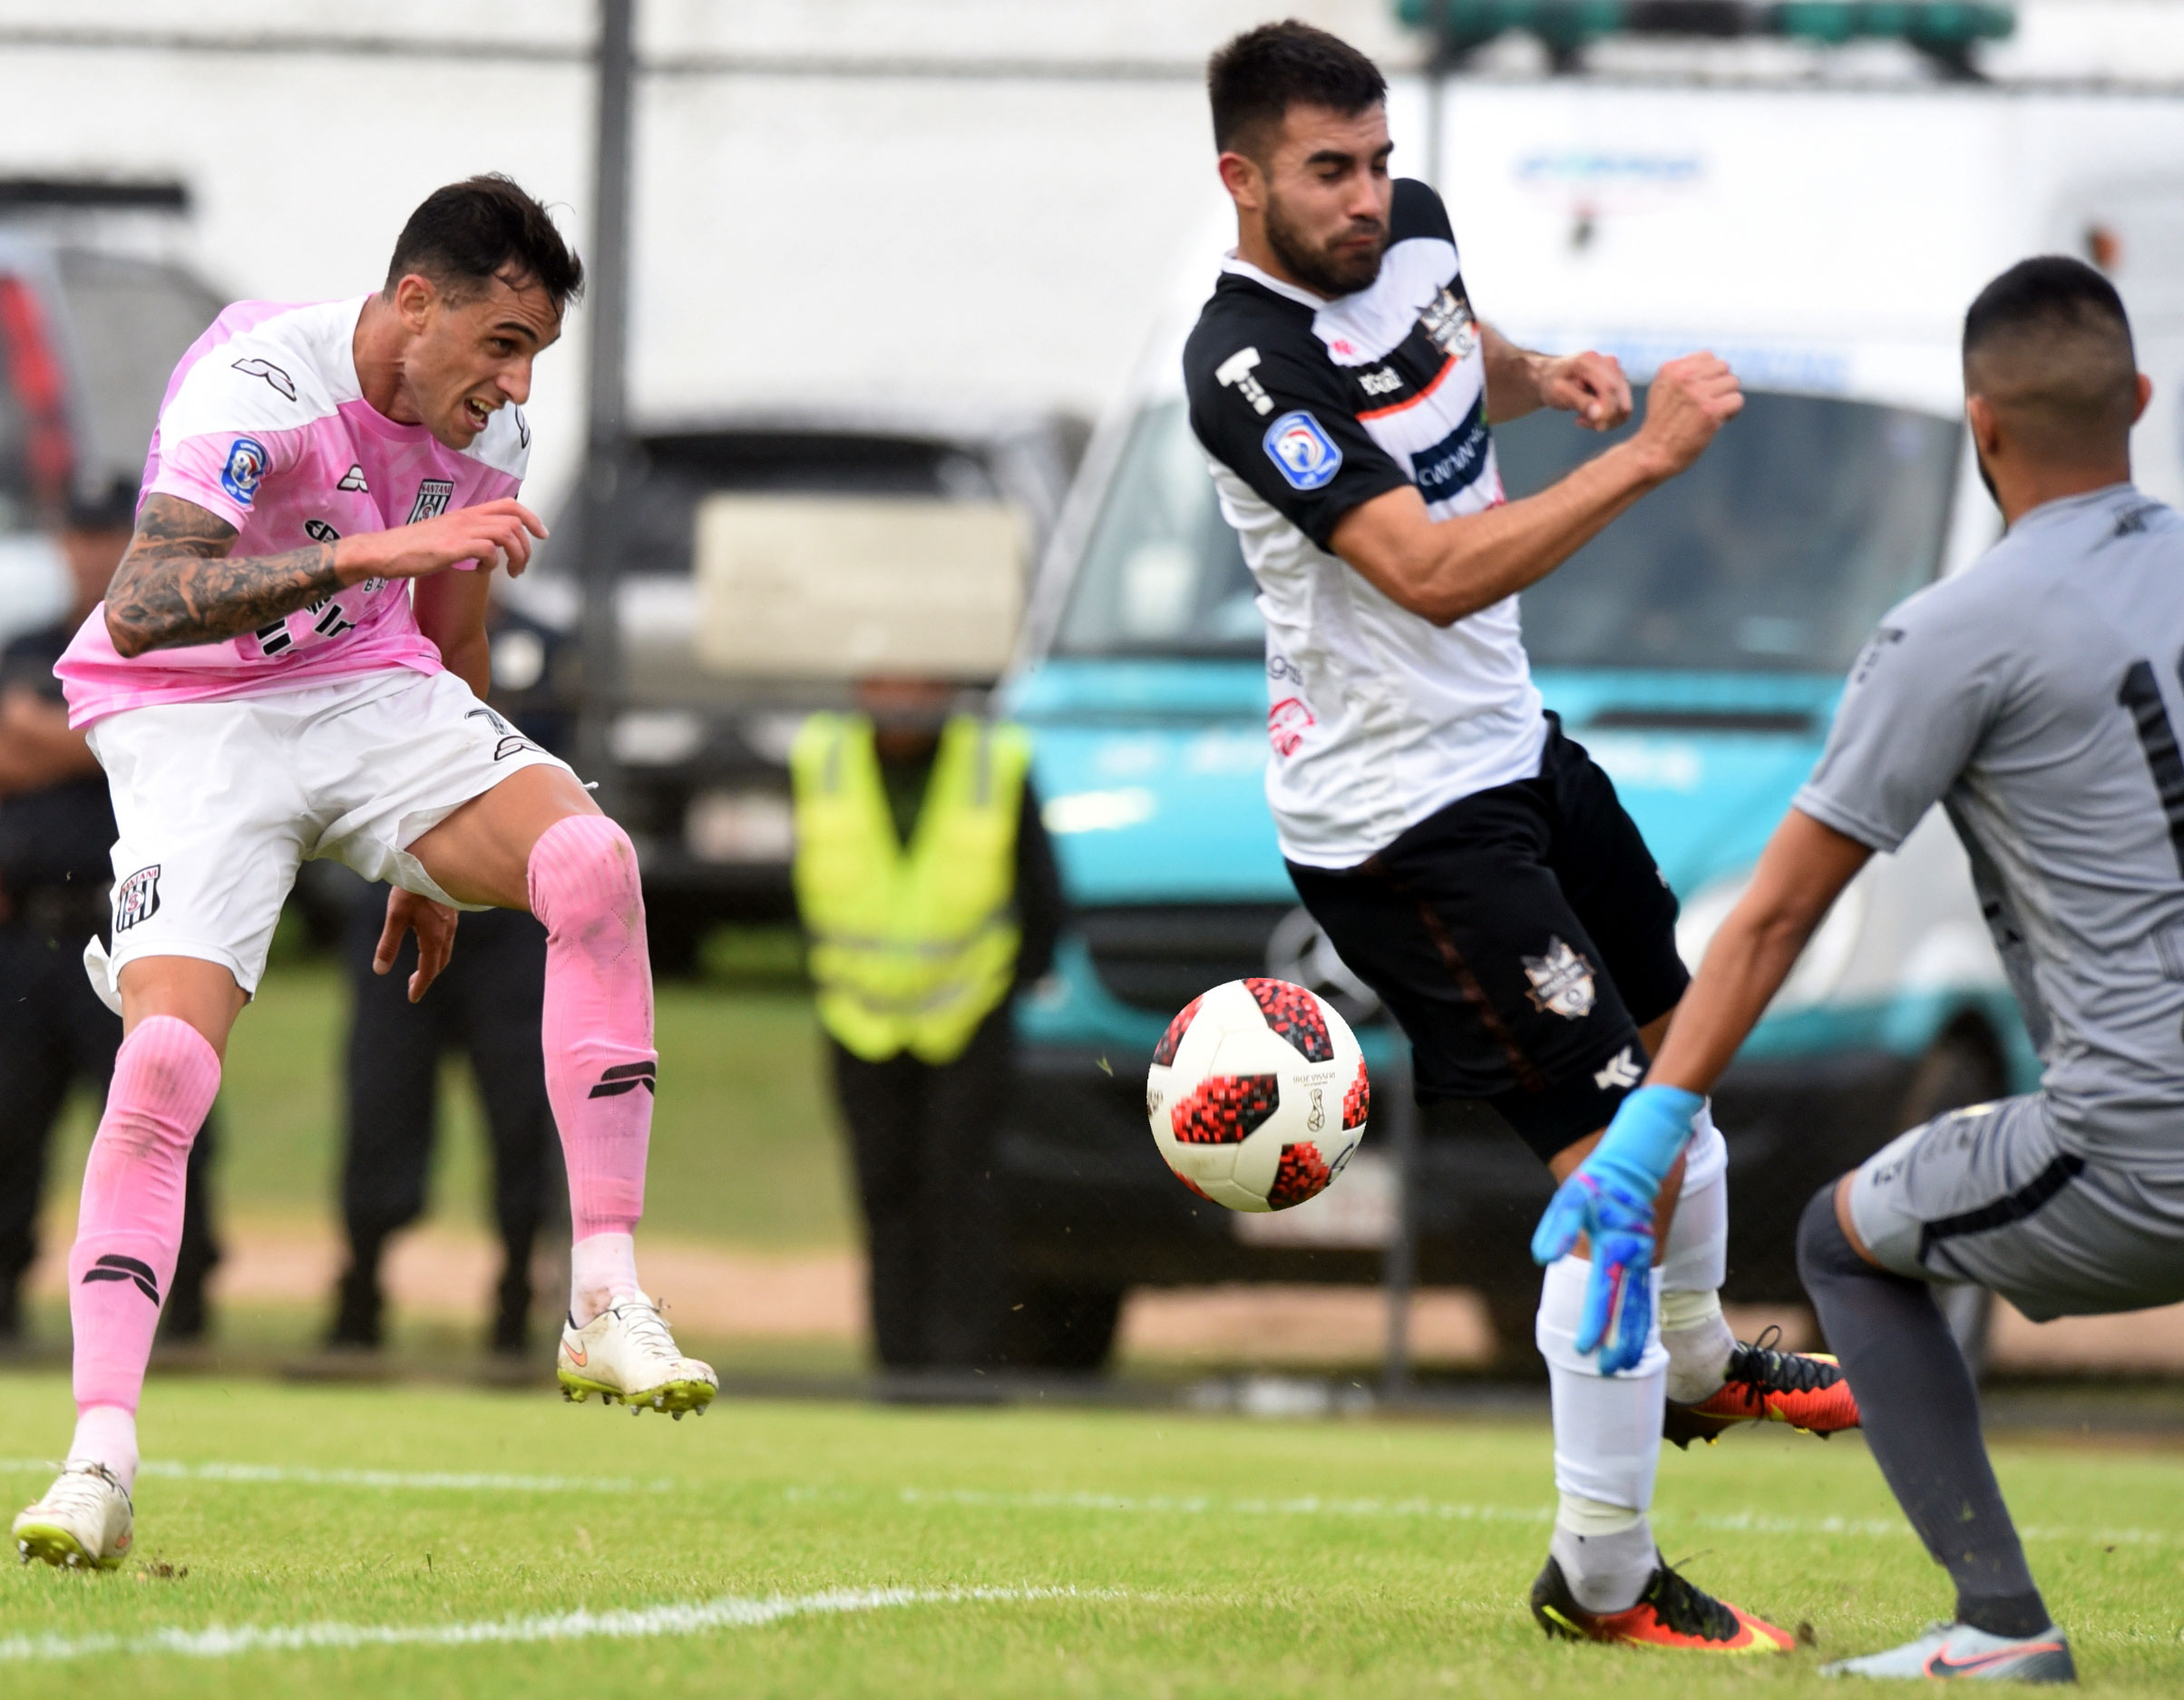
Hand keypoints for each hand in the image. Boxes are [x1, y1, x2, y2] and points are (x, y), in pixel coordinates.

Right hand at [334, 498, 546, 586]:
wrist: (381, 551)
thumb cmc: (410, 548)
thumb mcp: (444, 536)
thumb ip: (465, 537)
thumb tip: (485, 549)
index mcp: (465, 514)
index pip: (508, 504)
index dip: (530, 517)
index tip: (541, 534)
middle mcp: (466, 518)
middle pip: (514, 517)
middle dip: (529, 542)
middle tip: (524, 565)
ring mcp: (459, 531)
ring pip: (507, 532)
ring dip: (517, 555)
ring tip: (512, 573)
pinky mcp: (452, 547)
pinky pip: (488, 550)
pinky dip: (493, 562)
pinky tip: (482, 572)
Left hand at [374, 887, 458, 1001]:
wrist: (434, 861)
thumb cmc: (412, 889)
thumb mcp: (396, 916)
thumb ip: (389, 944)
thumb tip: (380, 970)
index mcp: (434, 937)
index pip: (428, 970)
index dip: (420, 985)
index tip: (412, 997)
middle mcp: (447, 932)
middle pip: (440, 961)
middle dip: (427, 975)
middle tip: (413, 984)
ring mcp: (452, 921)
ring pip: (445, 949)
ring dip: (433, 962)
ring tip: (421, 966)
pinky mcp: (452, 911)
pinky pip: (448, 937)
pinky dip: (438, 947)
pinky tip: (429, 940)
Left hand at [1531, 1172, 1656, 1372]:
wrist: (1633, 1166)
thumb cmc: (1597, 1183)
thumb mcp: (1570, 1198)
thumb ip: (1557, 1229)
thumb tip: (1544, 1258)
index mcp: (1614, 1248)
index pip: (1602, 1295)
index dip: (1592, 1325)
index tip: (1582, 1350)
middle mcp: (1635, 1259)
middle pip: (1631, 1312)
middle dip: (1620, 1344)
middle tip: (1607, 1372)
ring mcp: (1645, 1260)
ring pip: (1644, 1308)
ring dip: (1634, 1338)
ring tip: (1624, 1365)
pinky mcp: (1646, 1258)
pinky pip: (1646, 1296)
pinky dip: (1641, 1320)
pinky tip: (1634, 1337)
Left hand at [1538, 350, 1631, 430]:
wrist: (1552, 375)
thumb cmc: (1552, 383)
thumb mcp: (1558, 393)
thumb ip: (1580, 402)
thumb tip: (1600, 414)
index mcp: (1592, 360)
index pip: (1609, 389)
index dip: (1603, 412)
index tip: (1579, 422)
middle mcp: (1610, 363)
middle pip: (1621, 402)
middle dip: (1602, 419)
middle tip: (1579, 420)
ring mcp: (1618, 372)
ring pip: (1624, 408)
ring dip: (1605, 420)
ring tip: (1582, 416)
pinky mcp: (1620, 383)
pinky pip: (1622, 409)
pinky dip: (1608, 418)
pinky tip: (1589, 414)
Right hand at [1631, 352, 1742, 480]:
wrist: (1652, 454)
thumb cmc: (1660, 424)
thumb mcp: (1662, 389)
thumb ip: (1682, 373)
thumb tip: (1712, 361)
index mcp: (1671, 368)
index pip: (1708, 356)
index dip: (1710, 374)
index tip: (1702, 391)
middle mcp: (1684, 377)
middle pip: (1723, 367)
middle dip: (1720, 385)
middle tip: (1710, 403)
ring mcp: (1698, 394)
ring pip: (1732, 383)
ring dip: (1727, 398)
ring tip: (1713, 413)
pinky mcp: (1710, 411)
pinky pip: (1737, 400)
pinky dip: (1732, 412)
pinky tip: (1719, 421)